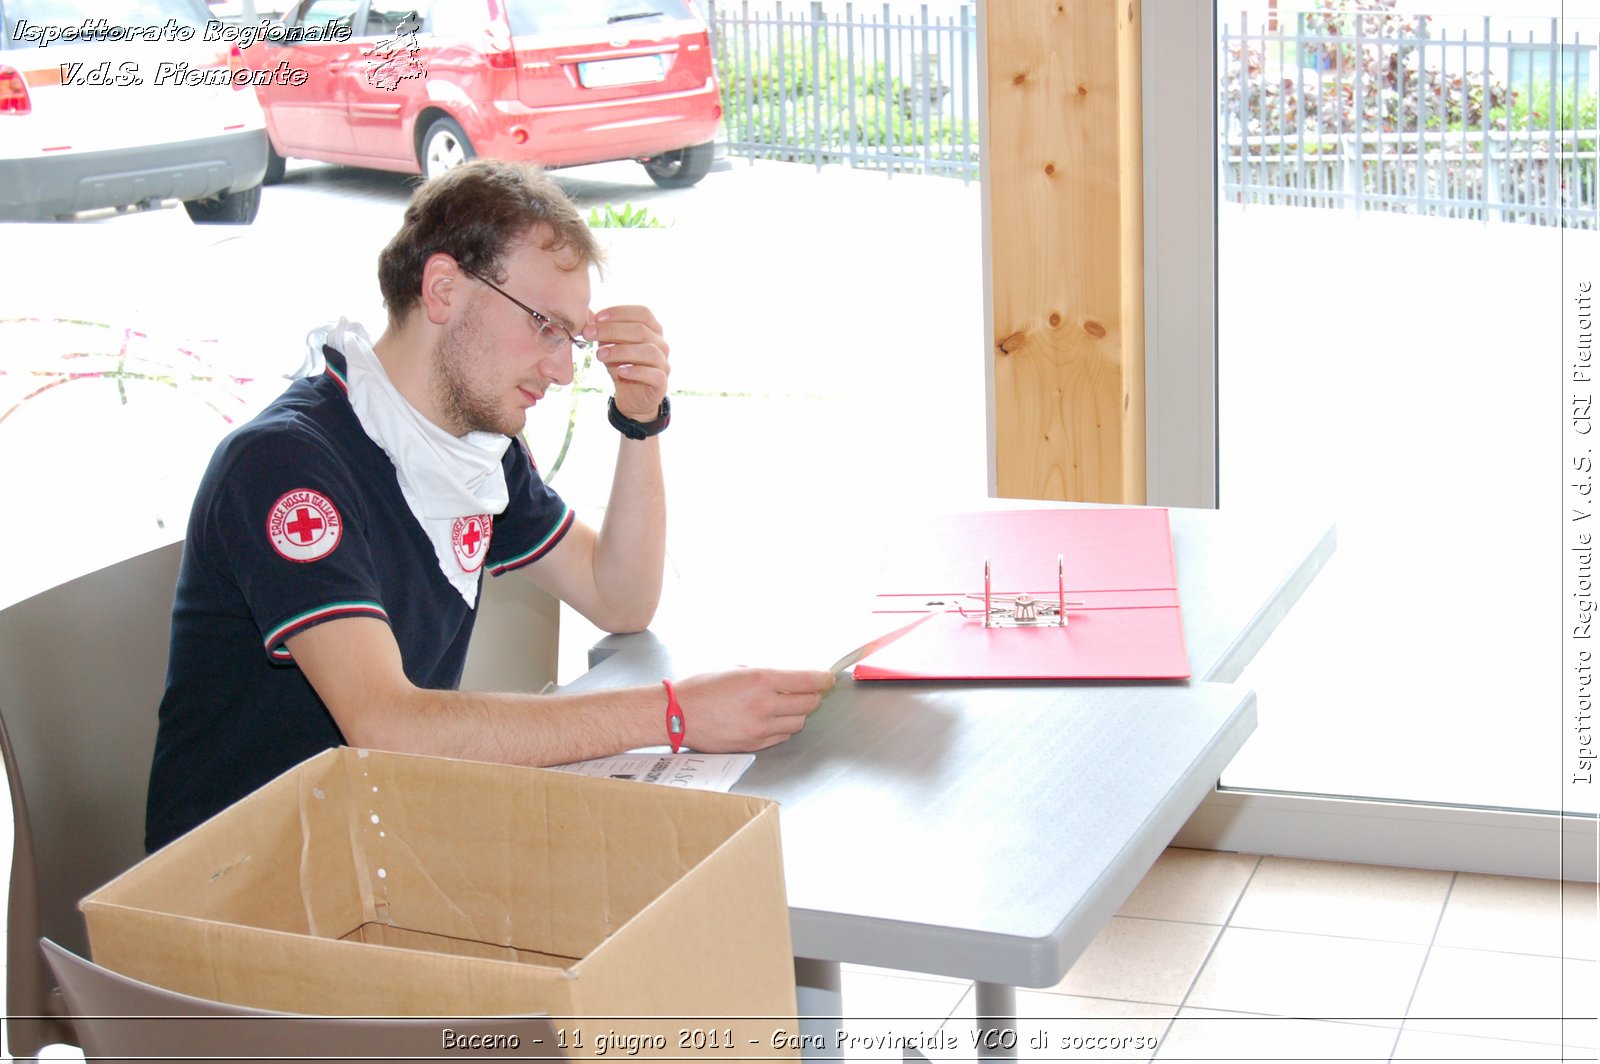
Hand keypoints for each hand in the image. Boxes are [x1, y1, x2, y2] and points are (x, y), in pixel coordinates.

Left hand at [586, 304, 668, 422]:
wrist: (632, 397)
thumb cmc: (622, 365)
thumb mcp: (609, 345)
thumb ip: (602, 330)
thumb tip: (586, 312)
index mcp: (653, 330)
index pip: (642, 313)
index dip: (620, 312)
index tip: (597, 318)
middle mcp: (661, 344)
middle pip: (641, 330)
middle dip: (612, 330)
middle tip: (589, 334)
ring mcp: (663, 363)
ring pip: (648, 351)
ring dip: (621, 350)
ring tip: (599, 355)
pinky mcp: (662, 382)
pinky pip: (654, 374)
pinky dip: (637, 371)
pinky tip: (620, 372)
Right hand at [669, 668, 835, 751]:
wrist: (676, 715)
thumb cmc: (701, 688)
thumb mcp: (736, 669)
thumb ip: (765, 675)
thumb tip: (788, 678)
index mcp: (761, 680)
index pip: (807, 681)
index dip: (823, 679)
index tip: (828, 678)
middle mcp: (764, 705)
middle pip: (809, 703)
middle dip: (813, 695)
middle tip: (810, 690)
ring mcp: (760, 728)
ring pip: (798, 722)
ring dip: (798, 712)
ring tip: (786, 705)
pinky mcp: (754, 745)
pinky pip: (781, 736)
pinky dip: (783, 727)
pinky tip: (772, 719)